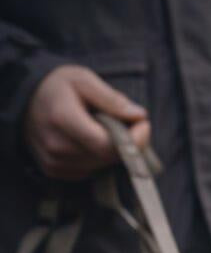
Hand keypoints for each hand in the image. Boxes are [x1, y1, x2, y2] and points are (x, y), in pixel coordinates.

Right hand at [24, 65, 149, 180]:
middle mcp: (57, 146)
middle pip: (108, 157)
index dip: (133, 140)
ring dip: (111, 151)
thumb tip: (140, 116)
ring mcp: (55, 162)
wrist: (25, 100)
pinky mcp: (55, 171)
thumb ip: (111, 99)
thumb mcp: (83, 80)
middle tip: (128, 124)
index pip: (107, 145)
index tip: (144, 124)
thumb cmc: (57, 87)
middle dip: (125, 143)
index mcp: (63, 119)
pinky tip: (89, 141)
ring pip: (101, 166)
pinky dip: (97, 158)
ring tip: (103, 129)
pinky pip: (90, 171)